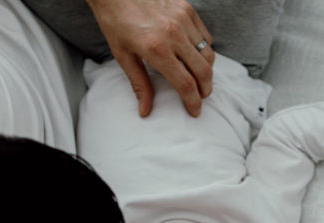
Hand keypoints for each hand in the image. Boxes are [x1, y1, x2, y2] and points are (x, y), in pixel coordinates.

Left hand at [86, 0, 214, 117]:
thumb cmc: (115, 21)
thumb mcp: (122, 55)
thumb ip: (139, 83)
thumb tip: (145, 110)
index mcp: (156, 49)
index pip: (185, 84)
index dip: (193, 102)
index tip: (194, 110)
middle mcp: (173, 34)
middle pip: (203, 72)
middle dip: (205, 90)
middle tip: (201, 96)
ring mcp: (182, 19)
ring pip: (208, 54)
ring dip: (206, 71)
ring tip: (199, 78)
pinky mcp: (187, 9)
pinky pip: (205, 36)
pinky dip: (204, 49)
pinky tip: (194, 55)